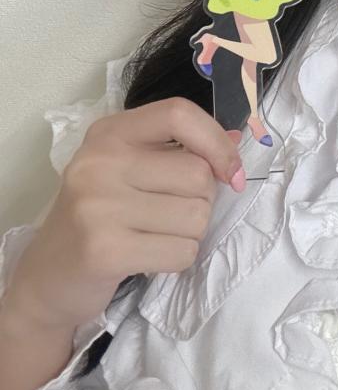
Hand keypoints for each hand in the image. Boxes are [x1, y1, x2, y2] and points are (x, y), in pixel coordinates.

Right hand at [2, 101, 244, 336]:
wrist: (48, 275)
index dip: (216, 143)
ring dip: (189, 234)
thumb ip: (180, 149)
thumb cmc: (100, 215)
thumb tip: (237, 138)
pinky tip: (148, 256)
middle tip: (169, 214)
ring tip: (155, 235)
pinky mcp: (104, 250)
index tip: (230, 172)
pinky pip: (182, 252)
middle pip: (198, 174)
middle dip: (201, 201)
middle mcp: (100, 161)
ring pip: (196, 216)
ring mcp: (98, 206)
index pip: (179, 114)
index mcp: (110, 132)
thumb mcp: (130, 168)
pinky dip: (177, 259)